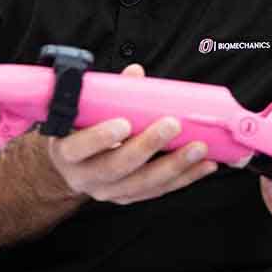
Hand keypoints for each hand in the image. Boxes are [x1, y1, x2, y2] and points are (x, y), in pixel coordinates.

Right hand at [46, 64, 217, 204]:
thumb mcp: (83, 112)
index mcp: (67, 151)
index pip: (79, 147)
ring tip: (199, 148)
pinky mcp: (127, 198)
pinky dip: (184, 178)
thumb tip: (135, 73)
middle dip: (148, 146)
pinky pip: (157, 190)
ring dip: (174, 166)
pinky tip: (205, 166)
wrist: (73, 165)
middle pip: (117, 167)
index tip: (125, 123)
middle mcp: (84, 176)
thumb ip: (108, 93)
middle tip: (172, 125)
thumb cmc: (81, 129)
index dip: (100, 137)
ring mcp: (107, 191)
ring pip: (142, 183)